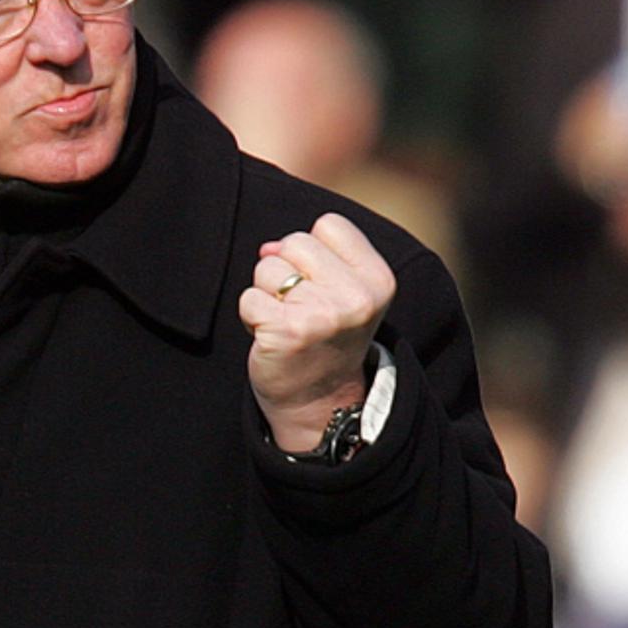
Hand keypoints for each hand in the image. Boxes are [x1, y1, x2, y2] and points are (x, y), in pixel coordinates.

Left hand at [239, 213, 395, 451]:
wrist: (320, 403)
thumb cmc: (325, 337)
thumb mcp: (341, 291)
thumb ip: (312, 256)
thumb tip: (266, 248)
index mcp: (378, 279)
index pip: (329, 224)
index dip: (313, 252)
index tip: (320, 285)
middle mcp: (357, 296)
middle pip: (295, 242)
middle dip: (286, 270)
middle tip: (300, 308)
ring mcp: (323, 314)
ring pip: (267, 268)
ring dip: (266, 294)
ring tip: (286, 322)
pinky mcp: (287, 331)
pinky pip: (248, 298)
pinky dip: (250, 316)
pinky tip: (271, 337)